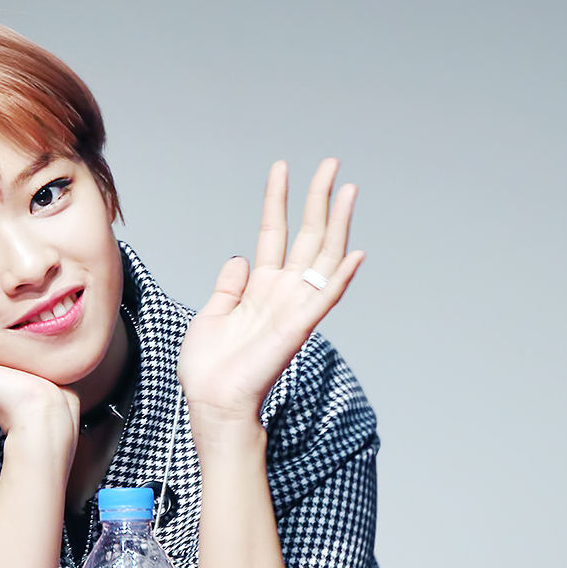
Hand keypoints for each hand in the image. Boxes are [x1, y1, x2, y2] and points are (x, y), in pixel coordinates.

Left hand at [178, 158, 364, 428]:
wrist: (212, 403)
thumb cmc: (210, 368)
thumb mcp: (212, 314)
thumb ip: (229, 286)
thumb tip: (239, 259)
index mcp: (260, 288)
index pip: (274, 232)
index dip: (278, 200)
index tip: (282, 167)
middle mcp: (282, 293)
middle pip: (307, 236)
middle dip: (318, 199)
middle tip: (332, 164)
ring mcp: (293, 309)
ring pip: (323, 258)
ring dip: (338, 224)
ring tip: (349, 189)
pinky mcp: (297, 329)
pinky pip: (324, 300)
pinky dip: (341, 278)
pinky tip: (356, 253)